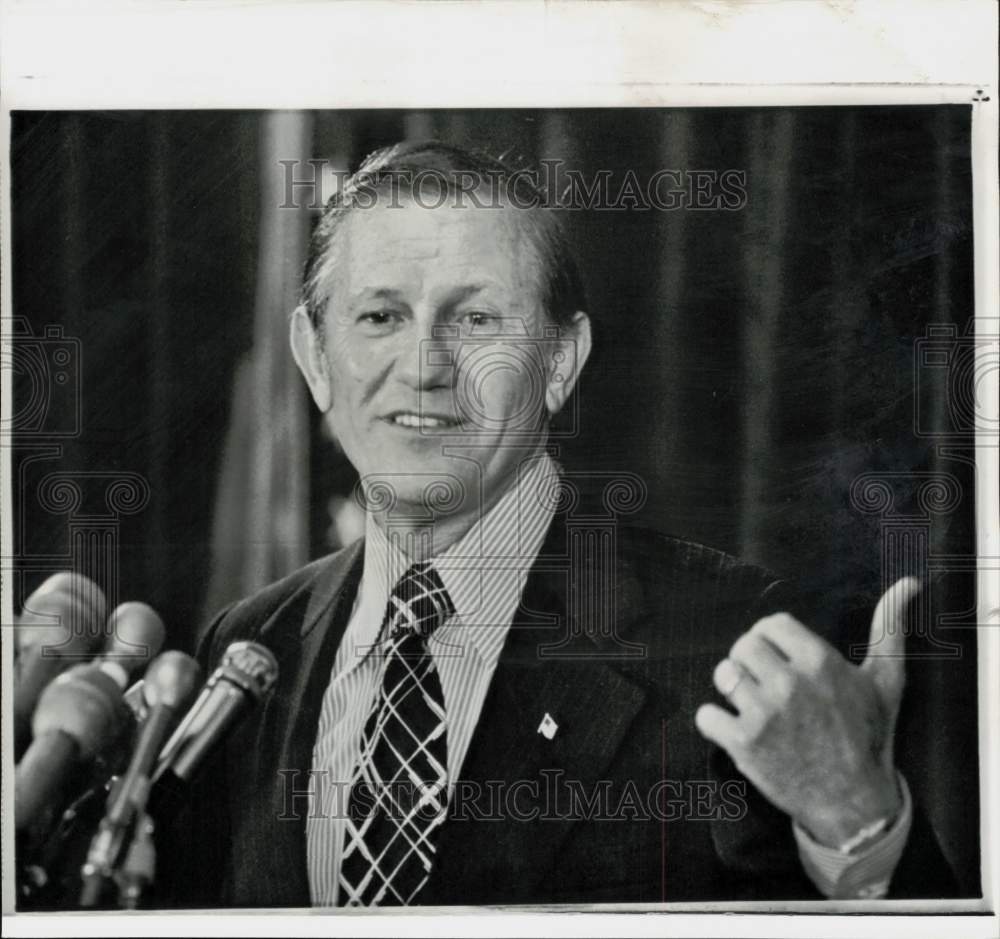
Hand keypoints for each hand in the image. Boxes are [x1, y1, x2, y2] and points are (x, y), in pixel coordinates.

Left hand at [694, 577, 919, 846]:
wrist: (856, 804)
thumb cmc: (869, 737)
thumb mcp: (885, 681)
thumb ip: (888, 628)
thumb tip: (908, 584)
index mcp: (819, 662)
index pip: (770, 624)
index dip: (772, 640)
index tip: (782, 659)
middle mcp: (790, 684)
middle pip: (742, 645)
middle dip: (751, 662)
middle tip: (766, 683)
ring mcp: (764, 714)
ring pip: (722, 674)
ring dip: (732, 689)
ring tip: (751, 704)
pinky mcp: (743, 745)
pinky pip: (705, 715)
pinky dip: (714, 722)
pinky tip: (736, 729)